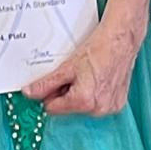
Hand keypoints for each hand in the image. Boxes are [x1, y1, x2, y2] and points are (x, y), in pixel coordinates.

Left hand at [23, 13, 144, 117]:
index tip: (57, 82)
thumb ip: (46, 83)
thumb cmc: (98, 50)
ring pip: (83, 108)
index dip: (51, 94)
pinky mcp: (118, 105)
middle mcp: (98, 109)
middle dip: (67, 94)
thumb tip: (30, 93)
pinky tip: (98, 80)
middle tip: (76, 75)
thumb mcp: (66, 67)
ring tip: (88, 76)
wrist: (121, 40)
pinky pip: (98, 105)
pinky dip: (95, 95)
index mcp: (83, 101)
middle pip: (68, 109)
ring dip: (81, 95)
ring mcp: (110, 108)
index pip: (52, 109)